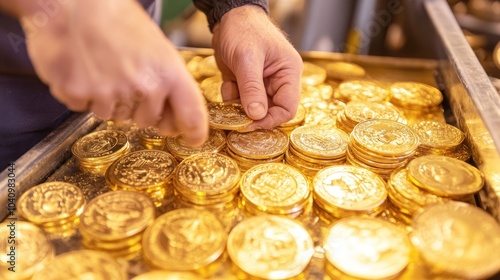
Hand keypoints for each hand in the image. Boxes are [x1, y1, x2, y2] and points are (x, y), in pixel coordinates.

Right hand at [19, 0, 207, 145]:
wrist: (71, 1)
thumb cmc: (115, 18)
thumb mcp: (155, 44)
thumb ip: (166, 79)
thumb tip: (172, 113)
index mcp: (168, 71)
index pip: (191, 113)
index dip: (194, 131)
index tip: (193, 138)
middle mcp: (142, 86)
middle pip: (147, 120)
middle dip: (139, 108)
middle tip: (126, 80)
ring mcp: (109, 93)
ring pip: (114, 116)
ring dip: (109, 100)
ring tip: (101, 67)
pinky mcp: (77, 94)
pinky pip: (84, 108)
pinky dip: (82, 93)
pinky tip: (82, 68)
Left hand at [212, 5, 301, 129]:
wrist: (228, 17)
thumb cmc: (244, 30)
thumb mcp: (247, 59)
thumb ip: (252, 88)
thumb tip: (256, 116)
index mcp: (288, 73)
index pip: (287, 108)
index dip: (270, 120)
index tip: (251, 124)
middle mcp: (278, 80)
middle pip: (270, 111)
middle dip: (252, 114)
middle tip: (236, 115)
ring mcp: (262, 83)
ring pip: (254, 108)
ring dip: (240, 105)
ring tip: (231, 89)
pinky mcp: (247, 83)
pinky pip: (241, 100)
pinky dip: (232, 97)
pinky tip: (228, 82)